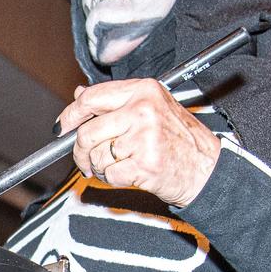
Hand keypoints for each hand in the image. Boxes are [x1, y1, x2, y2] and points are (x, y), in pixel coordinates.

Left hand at [57, 78, 220, 206]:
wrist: (208, 169)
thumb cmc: (181, 141)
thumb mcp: (152, 107)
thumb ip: (116, 101)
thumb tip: (80, 95)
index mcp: (143, 91)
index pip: (91, 98)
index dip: (71, 115)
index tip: (63, 127)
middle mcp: (143, 110)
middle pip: (87, 132)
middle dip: (80, 151)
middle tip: (86, 160)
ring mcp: (144, 137)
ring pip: (96, 156)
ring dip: (99, 168)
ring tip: (117, 166)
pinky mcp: (144, 164)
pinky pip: (109, 175)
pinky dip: (111, 180)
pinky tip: (127, 175)